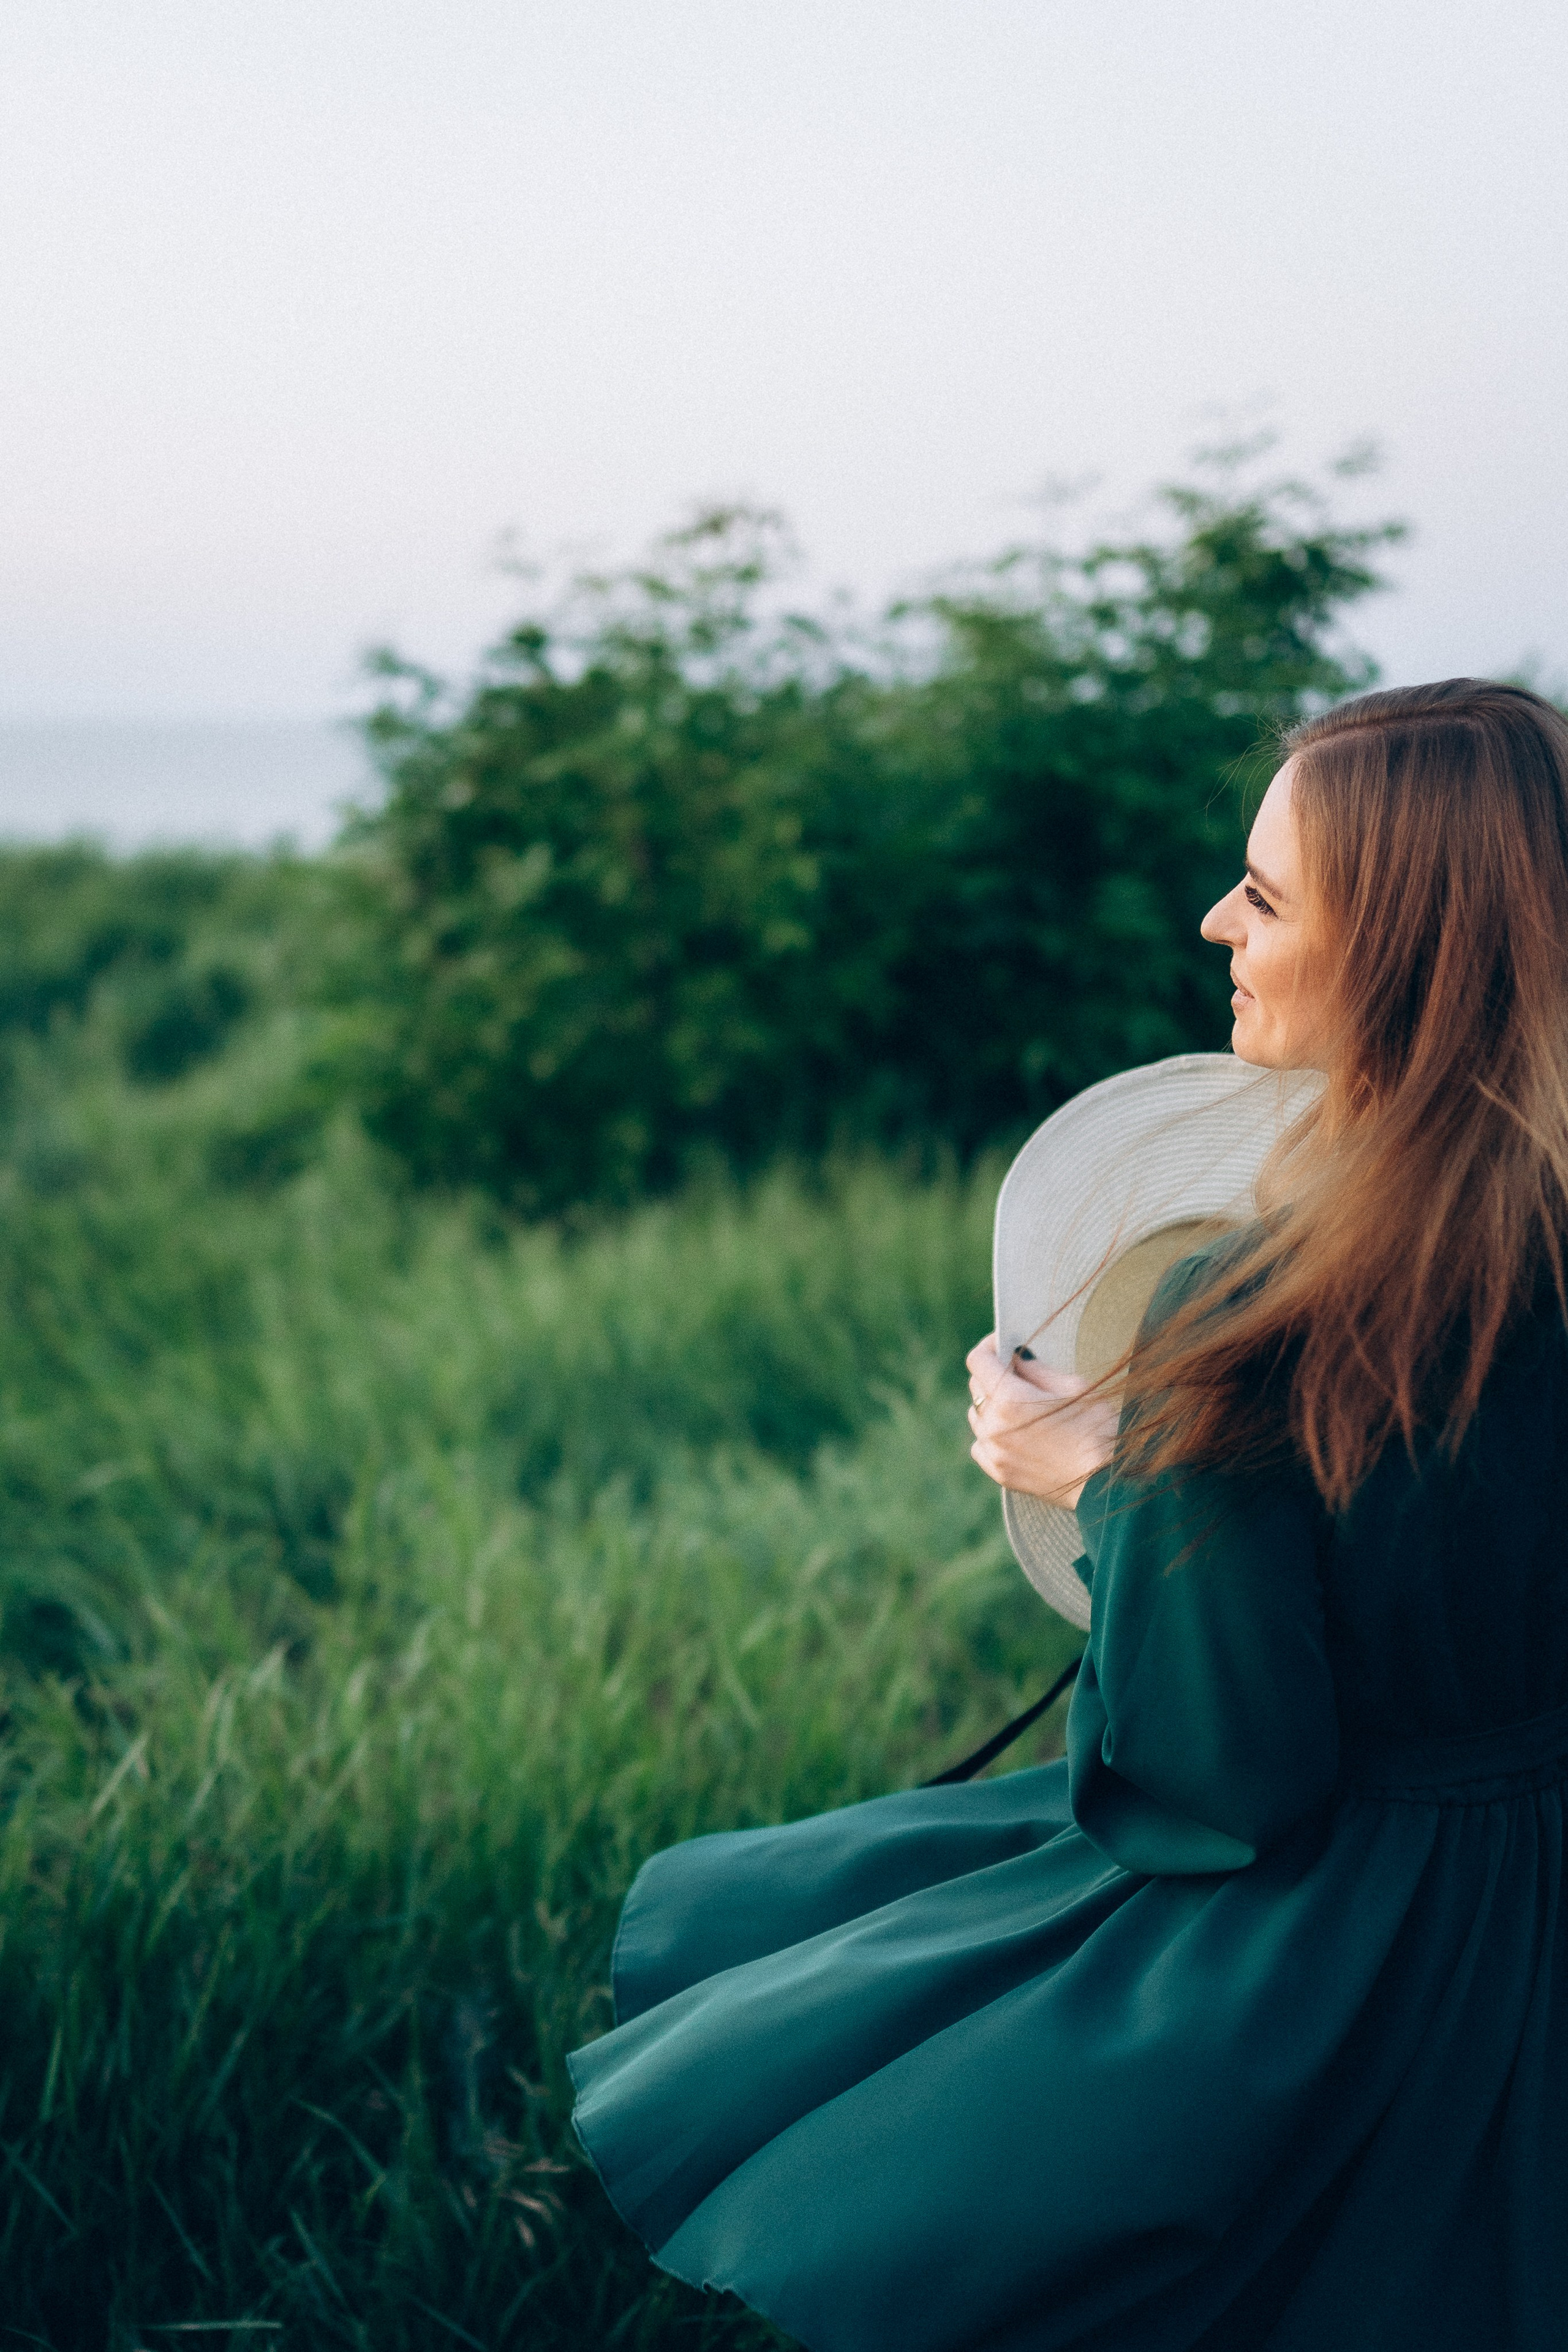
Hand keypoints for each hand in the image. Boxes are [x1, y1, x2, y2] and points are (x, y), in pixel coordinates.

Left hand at [965, 1333, 1119, 1509]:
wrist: (1106, 1483)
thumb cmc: (1098, 1430)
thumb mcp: (1073, 1387)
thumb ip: (1036, 1369)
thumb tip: (1016, 1356)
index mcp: (1010, 1400)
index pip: (978, 1361)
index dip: (990, 1345)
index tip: (1003, 1344)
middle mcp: (994, 1426)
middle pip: (976, 1386)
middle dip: (994, 1373)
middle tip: (1020, 1373)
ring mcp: (994, 1452)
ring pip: (977, 1416)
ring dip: (991, 1405)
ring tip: (1021, 1407)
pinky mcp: (999, 1473)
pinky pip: (981, 1445)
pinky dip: (991, 1435)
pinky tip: (1015, 1434)